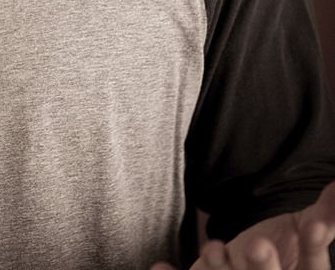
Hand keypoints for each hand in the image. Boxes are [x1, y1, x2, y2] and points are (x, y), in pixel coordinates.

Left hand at [151, 179, 334, 269]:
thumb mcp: (308, 230)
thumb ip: (327, 214)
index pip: (312, 265)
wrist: (257, 264)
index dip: (312, 246)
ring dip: (219, 266)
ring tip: (213, 247)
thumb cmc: (288, 252)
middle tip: (255, 244)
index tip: (313, 225)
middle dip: (262, 265)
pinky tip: (160, 266)